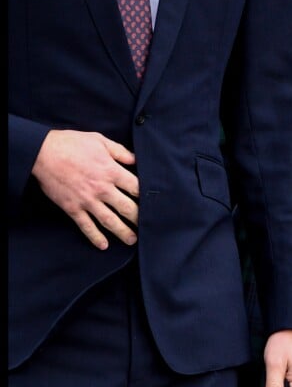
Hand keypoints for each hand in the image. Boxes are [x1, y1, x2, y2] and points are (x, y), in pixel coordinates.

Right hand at [32, 129, 138, 249]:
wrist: (42, 152)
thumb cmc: (72, 144)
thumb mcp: (100, 141)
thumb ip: (120, 152)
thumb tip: (136, 159)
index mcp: (111, 171)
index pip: (136, 188)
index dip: (146, 196)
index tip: (154, 203)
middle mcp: (102, 188)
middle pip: (127, 208)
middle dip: (139, 219)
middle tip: (148, 227)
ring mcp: (87, 200)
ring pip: (109, 221)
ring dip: (122, 232)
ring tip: (132, 240)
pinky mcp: (73, 208)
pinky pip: (86, 226)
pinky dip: (95, 237)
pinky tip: (103, 245)